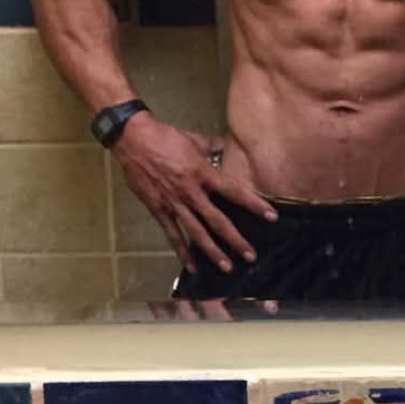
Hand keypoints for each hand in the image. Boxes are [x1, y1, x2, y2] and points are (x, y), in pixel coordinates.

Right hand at [112, 114, 276, 270]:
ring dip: (213, 251)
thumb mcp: (194, 140)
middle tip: (250, 255)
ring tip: (227, 267)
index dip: (254, 205)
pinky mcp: (159, 209)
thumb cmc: (165, 136)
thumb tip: (227, 146)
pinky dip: (181, 251)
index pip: (235, 192)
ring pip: (197, 232)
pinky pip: (172, 234)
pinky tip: (191, 266)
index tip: (271, 217)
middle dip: (235, 239)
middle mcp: (191, 192)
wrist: (133, 139)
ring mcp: (174, 203)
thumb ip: (213, 147)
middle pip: (218, 220)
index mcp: (203, 173)